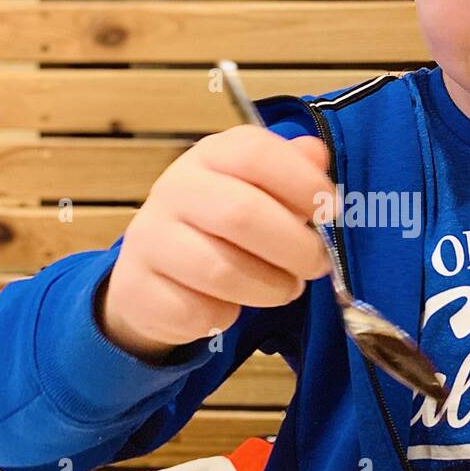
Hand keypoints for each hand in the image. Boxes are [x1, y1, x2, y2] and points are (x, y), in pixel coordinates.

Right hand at [98, 127, 333, 360]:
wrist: (153, 270)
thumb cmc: (219, 225)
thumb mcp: (255, 188)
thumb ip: (290, 169)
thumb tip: (317, 154)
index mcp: (208, 157)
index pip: (254, 153)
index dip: (302, 181)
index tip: (329, 210)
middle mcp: (174, 190)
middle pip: (242, 214)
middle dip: (295, 247)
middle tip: (316, 264)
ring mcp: (150, 240)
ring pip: (223, 271)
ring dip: (270, 288)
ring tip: (285, 288)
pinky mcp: (140, 289)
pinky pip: (198, 312)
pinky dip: (227, 316)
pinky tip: (231, 306)